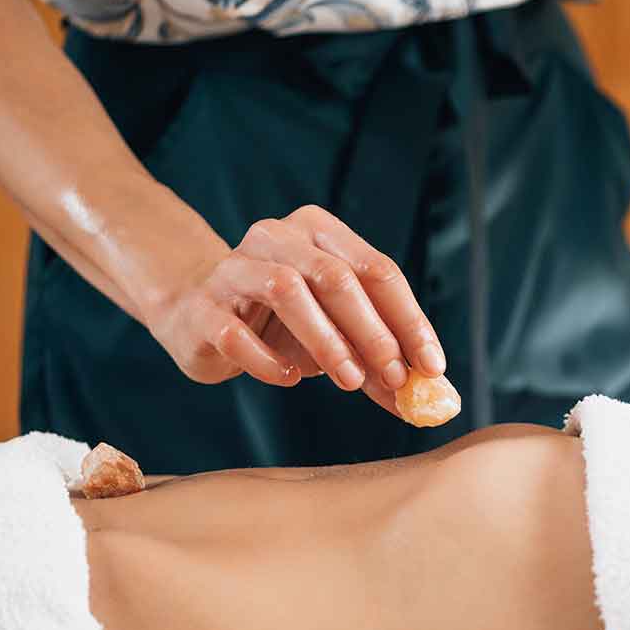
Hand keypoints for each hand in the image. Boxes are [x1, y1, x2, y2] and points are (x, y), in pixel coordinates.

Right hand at [145, 204, 444, 417]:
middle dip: (373, 332)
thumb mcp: (337, 332)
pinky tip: (289, 377)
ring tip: (351, 380)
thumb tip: (430, 396)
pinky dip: (268, 359)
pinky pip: (236, 332)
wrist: (197, 315)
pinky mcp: (201, 308)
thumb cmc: (282, 322)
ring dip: (327, 341)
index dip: (409, 320)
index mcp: (320, 233)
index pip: (378, 270)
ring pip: (287, 291)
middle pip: (336, 277)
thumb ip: (379, 358)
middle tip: (394, 378)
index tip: (432, 367)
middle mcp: (276, 237)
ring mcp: (233, 269)